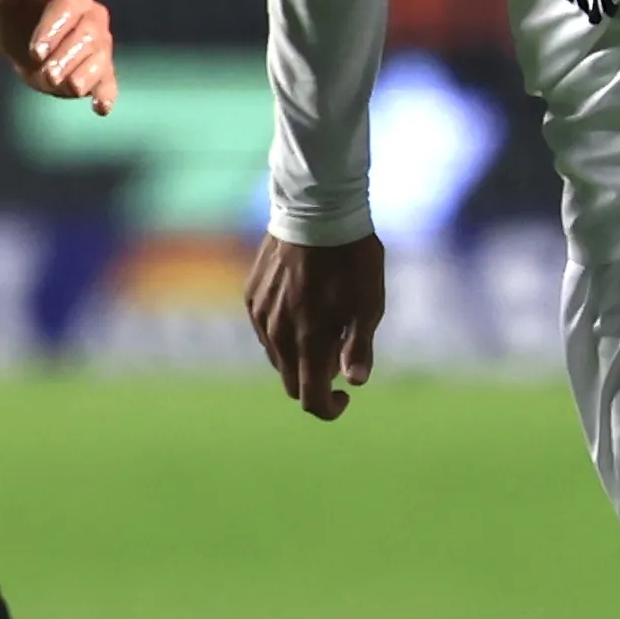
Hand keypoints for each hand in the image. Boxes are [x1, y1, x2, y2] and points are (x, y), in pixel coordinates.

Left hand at [0, 0, 115, 113]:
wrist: (13, 25)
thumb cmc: (10, 5)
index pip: (71, 5)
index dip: (55, 28)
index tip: (35, 52)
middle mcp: (93, 17)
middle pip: (88, 35)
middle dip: (68, 57)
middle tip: (48, 75)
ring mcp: (98, 45)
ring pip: (100, 59)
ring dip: (85, 75)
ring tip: (71, 88)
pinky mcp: (96, 71)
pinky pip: (106, 81)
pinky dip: (106, 94)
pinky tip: (101, 108)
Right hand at [246, 231, 387, 419]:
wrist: (317, 210)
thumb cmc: (352, 258)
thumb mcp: (369, 303)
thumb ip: (359, 347)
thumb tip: (355, 382)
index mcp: (309, 342)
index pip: (310, 399)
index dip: (329, 408)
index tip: (345, 396)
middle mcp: (278, 335)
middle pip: (290, 383)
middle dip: (314, 382)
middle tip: (338, 356)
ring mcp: (261, 315)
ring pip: (277, 357)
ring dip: (298, 356)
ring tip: (323, 325)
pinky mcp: (251, 296)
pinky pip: (266, 330)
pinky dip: (283, 332)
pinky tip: (302, 306)